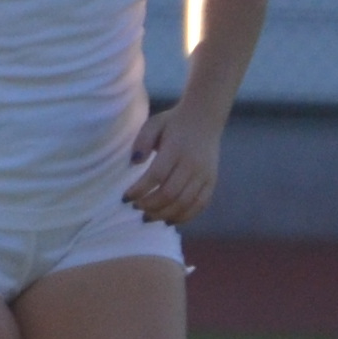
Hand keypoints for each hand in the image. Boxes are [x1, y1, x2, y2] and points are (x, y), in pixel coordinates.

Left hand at [124, 102, 223, 224]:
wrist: (204, 118)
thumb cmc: (173, 123)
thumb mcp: (153, 124)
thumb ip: (142, 142)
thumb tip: (133, 163)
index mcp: (176, 150)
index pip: (156, 176)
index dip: (139, 190)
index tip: (125, 198)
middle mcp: (192, 164)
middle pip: (170, 193)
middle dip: (149, 205)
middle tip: (135, 208)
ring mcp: (205, 174)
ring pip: (185, 202)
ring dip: (164, 214)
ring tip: (148, 217)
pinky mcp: (212, 180)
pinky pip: (201, 204)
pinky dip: (185, 216)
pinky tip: (170, 220)